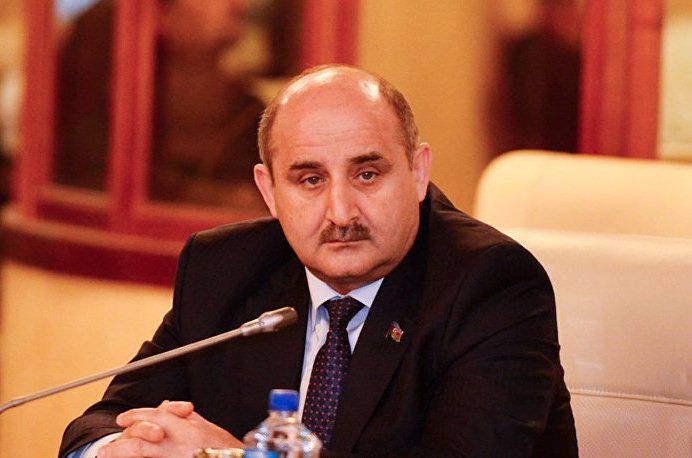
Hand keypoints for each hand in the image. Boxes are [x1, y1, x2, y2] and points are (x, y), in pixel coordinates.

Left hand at [98, 401, 242, 457]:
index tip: (123, 419)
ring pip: (142, 454)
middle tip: (106, 448)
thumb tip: (171, 407)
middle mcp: (180, 446)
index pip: (157, 416)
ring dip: (123, 454)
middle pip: (142, 440)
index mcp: (188, 430)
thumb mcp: (208, 428)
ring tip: (108, 455)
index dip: (137, 415)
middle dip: (121, 444)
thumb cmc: (227, 449)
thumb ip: (187, 418)